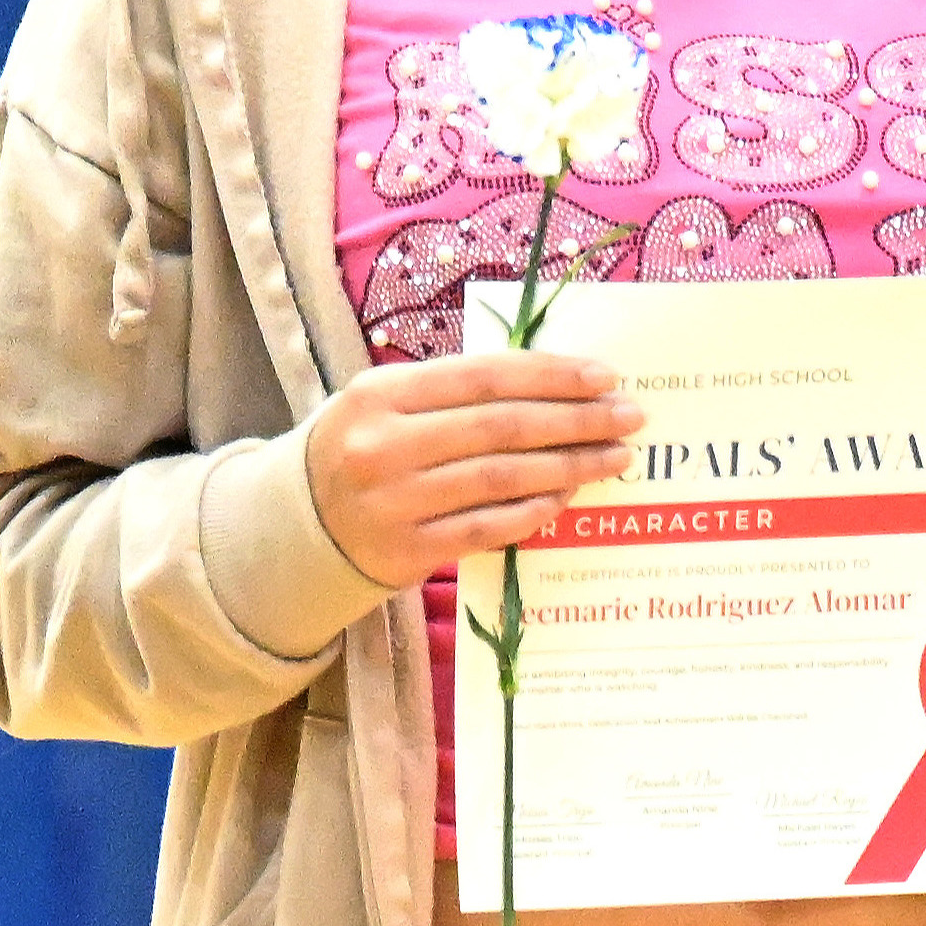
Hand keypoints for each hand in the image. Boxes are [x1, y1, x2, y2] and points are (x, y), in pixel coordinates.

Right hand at [299, 351, 640, 589]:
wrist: (296, 525)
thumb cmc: (358, 448)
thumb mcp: (386, 403)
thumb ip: (452, 391)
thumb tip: (550, 383)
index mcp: (380, 394)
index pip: (483, 377)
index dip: (550, 375)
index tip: (605, 375)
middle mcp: (385, 446)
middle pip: (501, 428)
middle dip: (575, 420)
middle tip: (628, 416)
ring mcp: (396, 503)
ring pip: (502, 479)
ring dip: (569, 466)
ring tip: (614, 456)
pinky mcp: (408, 551)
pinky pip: (488, 528)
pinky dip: (534, 511)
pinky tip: (568, 497)